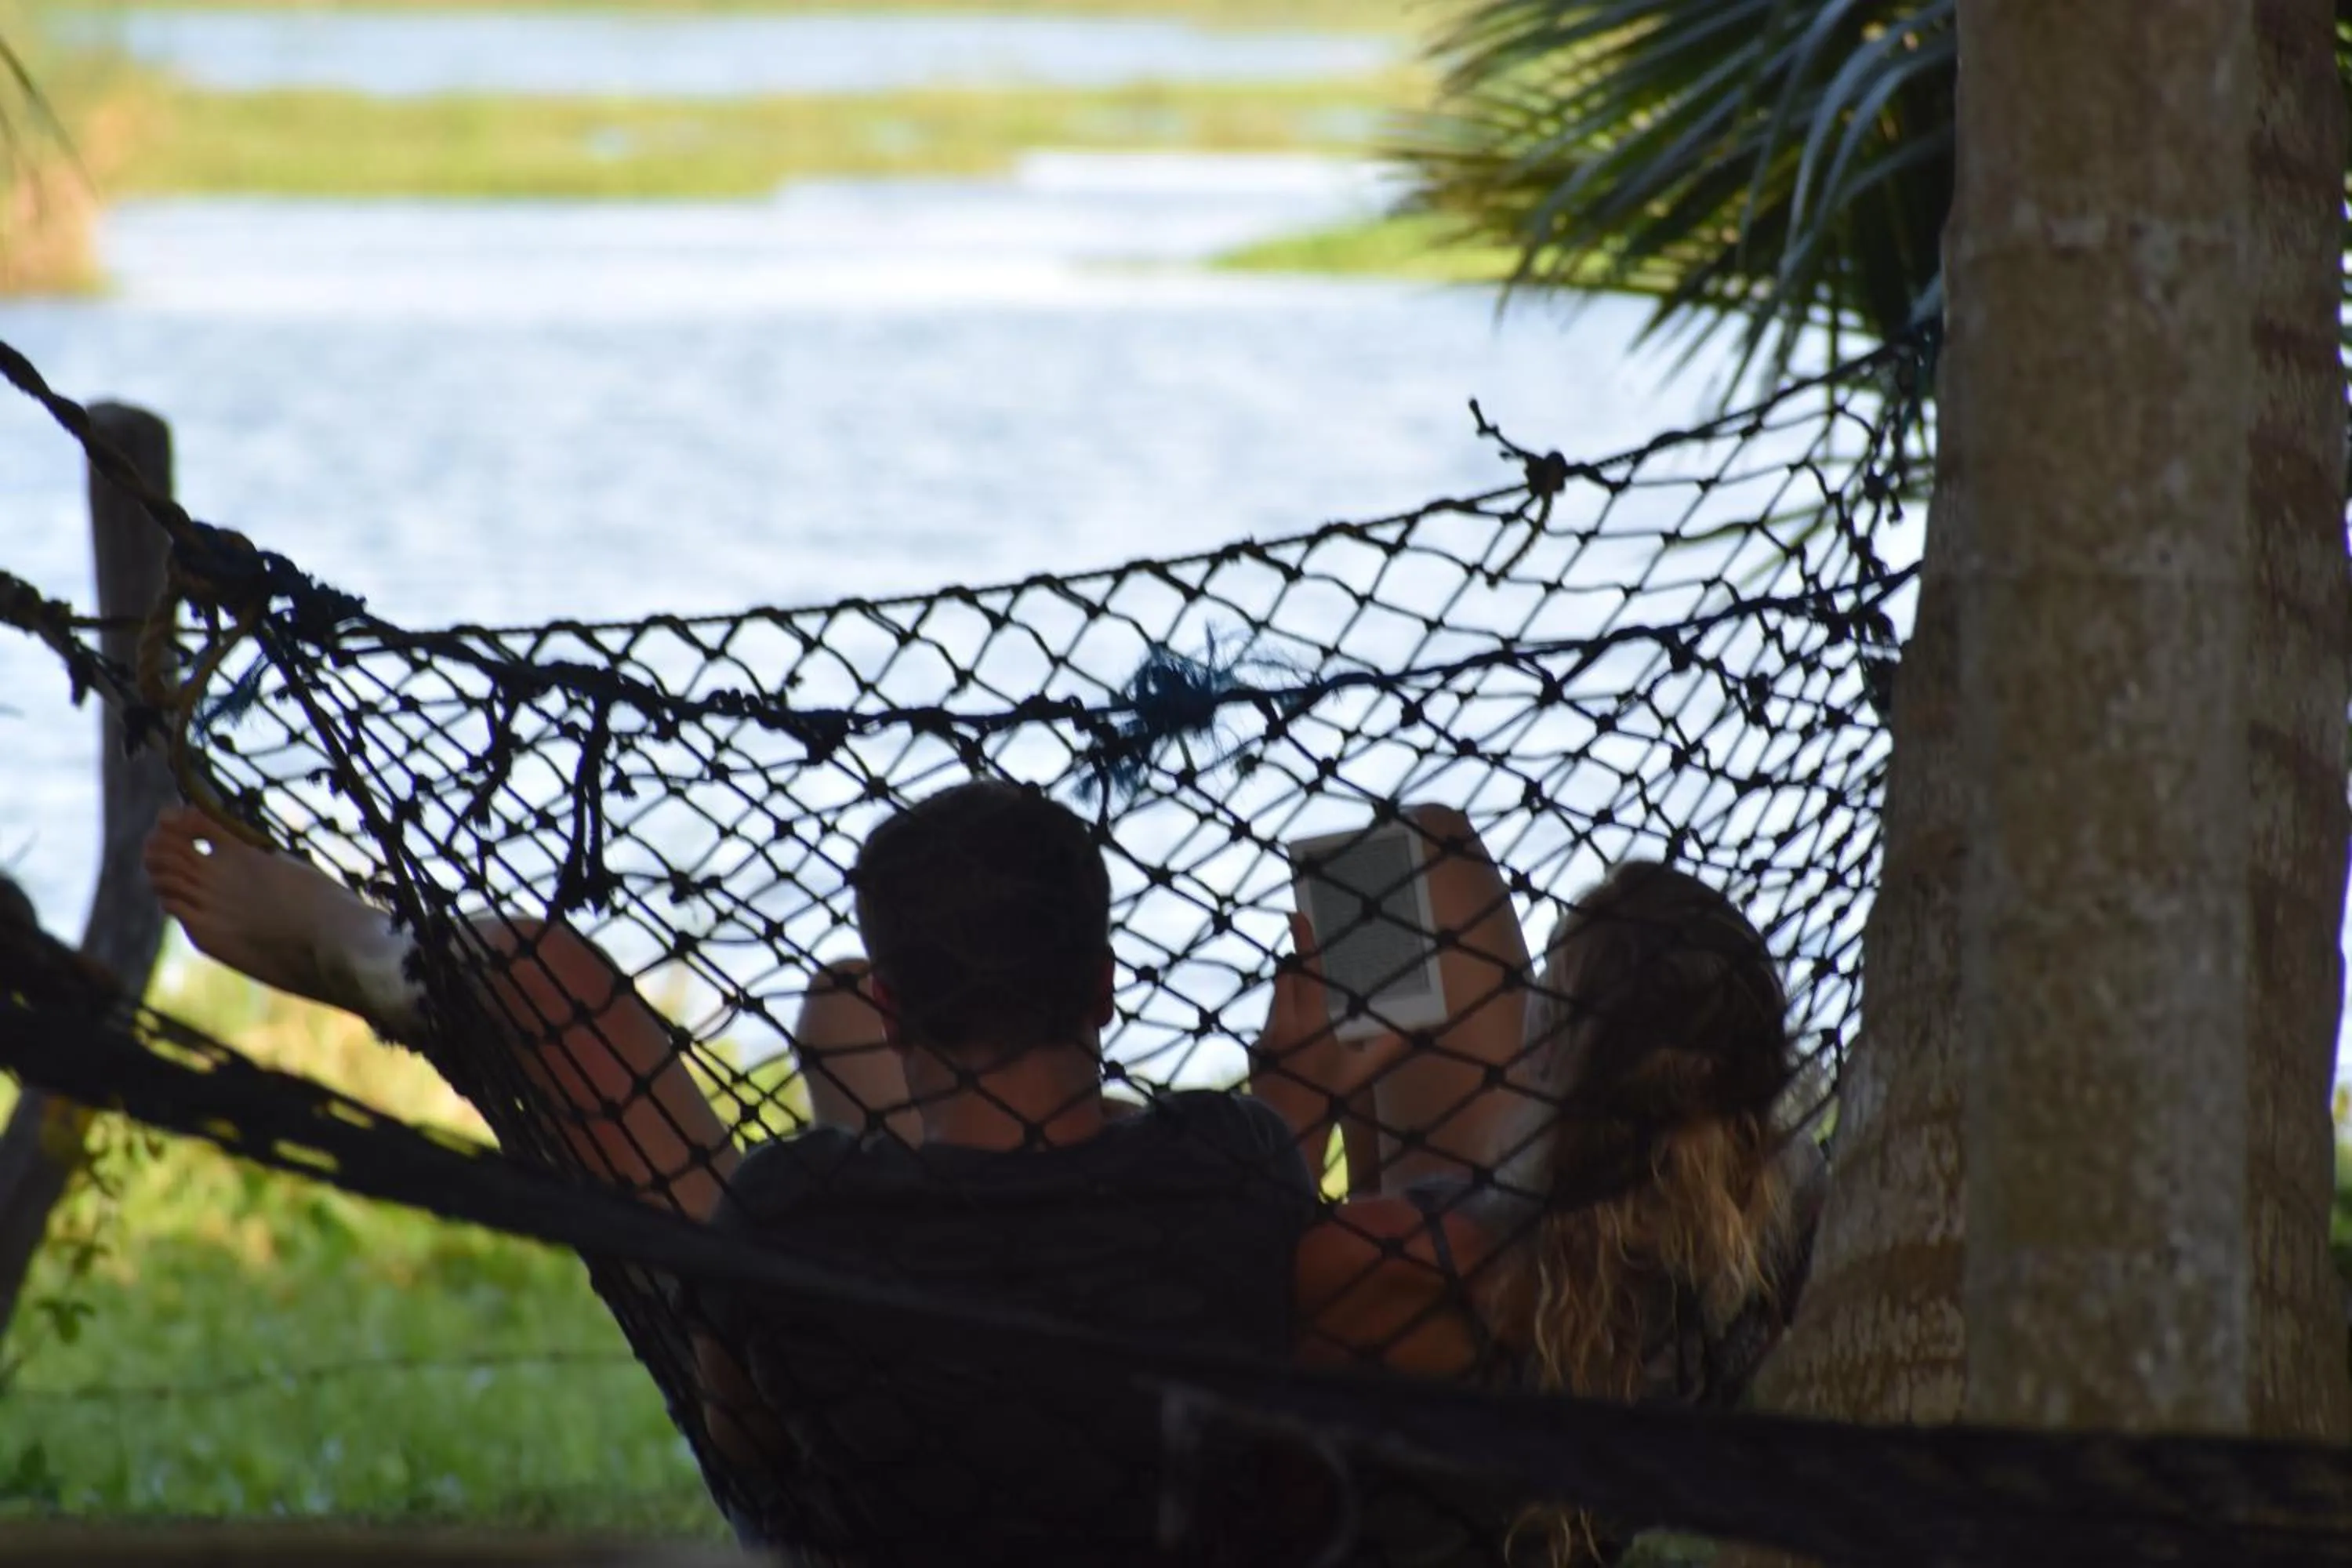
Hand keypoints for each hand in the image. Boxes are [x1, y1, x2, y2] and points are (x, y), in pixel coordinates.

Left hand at [1251, 913, 1406, 1131]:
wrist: (1281, 1134)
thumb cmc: (1326, 1102)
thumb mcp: (1361, 1074)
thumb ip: (1388, 1048)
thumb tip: (1418, 1031)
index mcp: (1309, 1024)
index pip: (1307, 973)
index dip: (1303, 942)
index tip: (1297, 915)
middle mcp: (1281, 1024)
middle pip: (1286, 978)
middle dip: (1297, 964)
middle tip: (1308, 953)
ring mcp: (1264, 1036)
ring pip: (1276, 999)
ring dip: (1290, 992)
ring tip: (1308, 1001)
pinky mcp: (1255, 1049)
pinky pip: (1270, 1021)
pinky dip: (1283, 1018)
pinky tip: (1296, 1038)